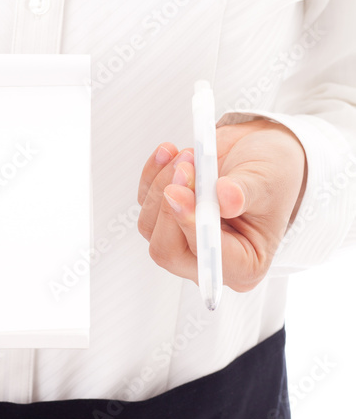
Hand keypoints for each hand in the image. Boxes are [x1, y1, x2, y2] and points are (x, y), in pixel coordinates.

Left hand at [136, 119, 307, 292]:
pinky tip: (168, 152)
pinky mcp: (167, 217)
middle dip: (170, 205)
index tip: (180, 190)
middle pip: (167, 249)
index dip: (190, 227)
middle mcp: (209, 260)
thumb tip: (225, 199)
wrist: (260, 153)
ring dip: (162, 184)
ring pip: (150, 225)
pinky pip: (145, 202)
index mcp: (244, 266)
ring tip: (188, 155)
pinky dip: (152, 175)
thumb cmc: (273, 174)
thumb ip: (244, 192)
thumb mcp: (267, 181)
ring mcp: (184, 240)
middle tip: (185, 166)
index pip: (206, 260)